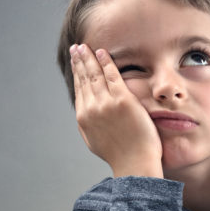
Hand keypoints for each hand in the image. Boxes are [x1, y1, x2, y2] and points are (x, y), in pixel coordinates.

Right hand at [70, 44, 162, 177]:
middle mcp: (91, 108)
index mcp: (84, 118)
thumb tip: (84, 114)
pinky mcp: (123, 100)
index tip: (74, 61)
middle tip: (77, 48)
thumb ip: (88, 125)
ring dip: (89, 58)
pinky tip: (102, 52)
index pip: (79, 89)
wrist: (135, 163)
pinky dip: (106, 62)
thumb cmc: (120, 155)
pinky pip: (112, 75)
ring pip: (95, 74)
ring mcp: (106, 103)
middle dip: (79, 61)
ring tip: (86, 47)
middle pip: (84, 79)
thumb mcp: (95, 140)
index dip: (76, 73)